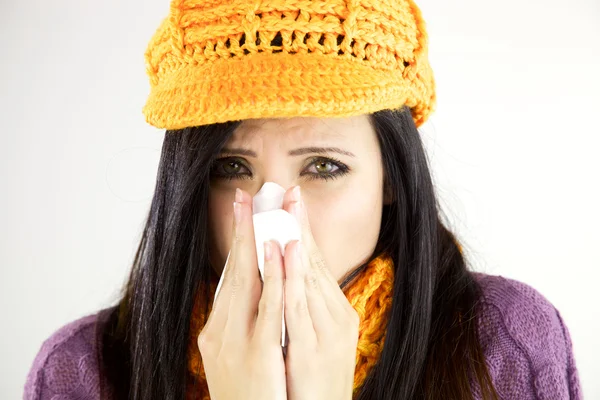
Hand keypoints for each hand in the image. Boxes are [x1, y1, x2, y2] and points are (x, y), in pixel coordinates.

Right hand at [198, 188, 286, 399]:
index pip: (230, 277)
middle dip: (243, 230)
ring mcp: (235, 343)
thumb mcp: (241, 355)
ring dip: (258, 243)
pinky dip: (274, 277)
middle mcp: (220, 332)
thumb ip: (244, 322)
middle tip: (248, 194)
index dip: (238, 241)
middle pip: (234, 271)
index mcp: (218, 330)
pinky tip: (280, 251)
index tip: (243, 209)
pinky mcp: (256, 355)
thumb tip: (250, 291)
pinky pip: (267, 310)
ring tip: (268, 209)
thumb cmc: (250, 395)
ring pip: (248, 283)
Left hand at [281, 185, 359, 399]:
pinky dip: (293, 276)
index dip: (303, 232)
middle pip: (314, 264)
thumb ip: (306, 313)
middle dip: (300, 225)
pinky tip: (289, 251)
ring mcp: (327, 333)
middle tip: (289, 191)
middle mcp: (336, 319)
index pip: (315, 265)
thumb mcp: (313, 342)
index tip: (292, 203)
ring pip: (309, 278)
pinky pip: (299, 306)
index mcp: (335, 315)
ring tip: (288, 208)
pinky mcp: (313, 349)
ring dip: (298, 240)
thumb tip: (292, 284)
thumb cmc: (314, 386)